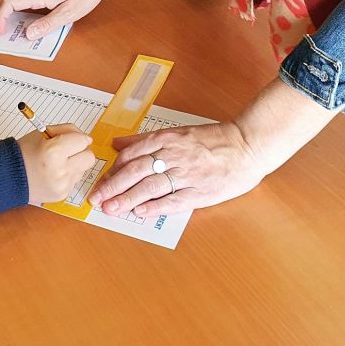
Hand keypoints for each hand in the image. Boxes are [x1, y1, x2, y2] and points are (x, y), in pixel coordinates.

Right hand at [18, 125, 94, 203]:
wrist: (8, 176)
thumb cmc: (23, 152)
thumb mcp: (42, 134)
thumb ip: (65, 132)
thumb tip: (86, 138)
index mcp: (54, 151)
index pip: (82, 141)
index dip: (76, 137)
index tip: (70, 138)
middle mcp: (60, 170)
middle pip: (89, 157)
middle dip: (81, 151)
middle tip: (68, 149)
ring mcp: (62, 185)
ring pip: (83, 169)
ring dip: (74, 163)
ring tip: (56, 162)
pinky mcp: (62, 194)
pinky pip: (74, 180)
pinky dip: (67, 174)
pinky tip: (53, 173)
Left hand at [89, 123, 265, 218]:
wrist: (248, 145)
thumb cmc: (214, 139)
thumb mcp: (178, 132)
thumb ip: (146, 140)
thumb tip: (118, 143)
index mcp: (169, 139)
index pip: (133, 154)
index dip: (114, 169)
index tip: (100, 180)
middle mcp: (175, 155)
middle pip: (137, 170)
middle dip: (113, 186)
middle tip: (97, 198)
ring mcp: (188, 174)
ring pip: (151, 186)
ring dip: (128, 199)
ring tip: (112, 209)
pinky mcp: (201, 192)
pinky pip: (174, 200)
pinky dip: (156, 206)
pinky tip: (140, 212)